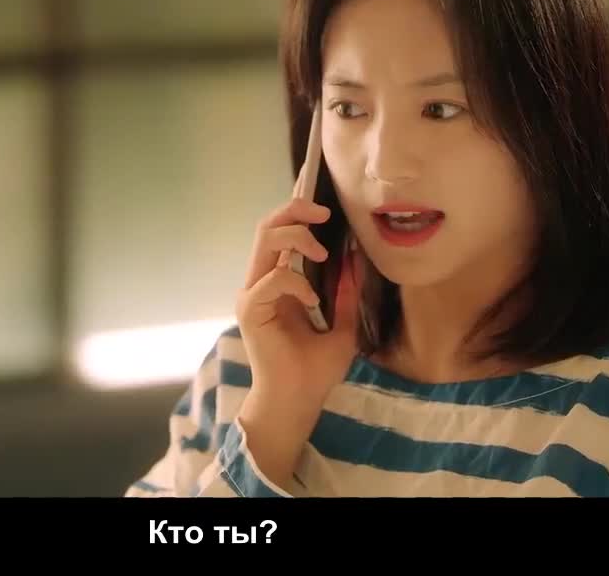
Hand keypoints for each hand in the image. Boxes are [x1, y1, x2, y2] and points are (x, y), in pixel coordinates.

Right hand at [234, 196, 361, 418]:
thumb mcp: (343, 327)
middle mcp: (261, 282)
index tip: (326, 208)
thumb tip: (357, 261)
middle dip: (295, 210)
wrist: (298, 400)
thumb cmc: (315, 370)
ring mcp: (253, 294)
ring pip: (264, 241)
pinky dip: (295, 281)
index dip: (296, 211)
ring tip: (321, 252)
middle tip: (324, 214)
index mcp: (278, 282)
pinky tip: (312, 301)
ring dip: (296, 237)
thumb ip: (347, 295)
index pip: (280, 233)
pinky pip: (272, 278)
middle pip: (267, 227)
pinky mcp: (251, 309)